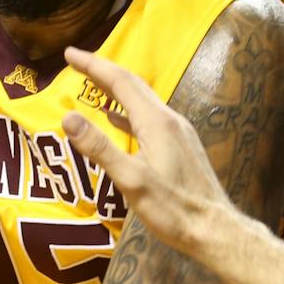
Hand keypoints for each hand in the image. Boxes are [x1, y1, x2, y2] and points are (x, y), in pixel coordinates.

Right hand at [61, 48, 245, 253]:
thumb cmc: (173, 209)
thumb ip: (100, 148)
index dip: (93, 65)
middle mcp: (170, 120)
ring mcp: (178, 133)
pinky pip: (149, 118)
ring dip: (116, 90)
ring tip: (93, 85)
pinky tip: (117, 119)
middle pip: (133, 86)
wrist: (215, 230)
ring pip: (142, 101)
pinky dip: (128, 112)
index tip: (69, 53)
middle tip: (76, 61)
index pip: (120, 82)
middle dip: (103, 71)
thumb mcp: (131, 181)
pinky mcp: (181, 147)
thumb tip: (68, 117)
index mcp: (156, 123)